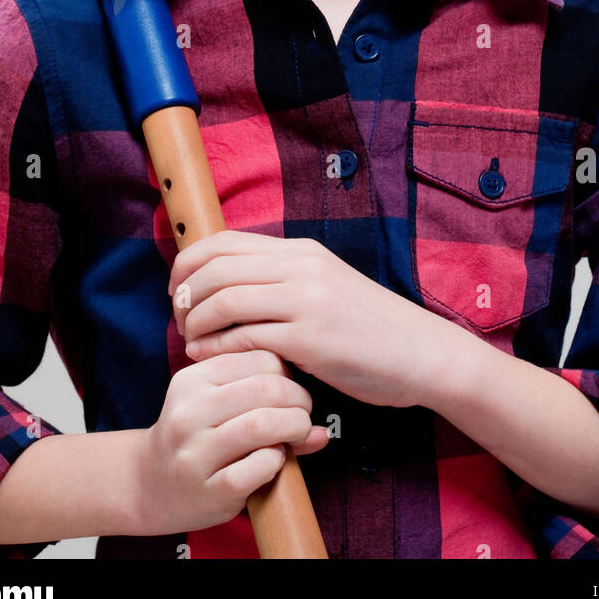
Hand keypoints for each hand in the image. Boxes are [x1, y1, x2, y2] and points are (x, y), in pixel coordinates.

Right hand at [131, 349, 330, 537]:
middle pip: (265, 389)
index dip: (288, 374)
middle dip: (299, 401)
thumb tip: (324, 430)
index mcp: (192, 380)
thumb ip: (262, 401)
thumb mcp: (213, 406)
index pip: (258, 359)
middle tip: (303, 415)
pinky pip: (259, 466)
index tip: (293, 391)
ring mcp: (196, 452)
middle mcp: (189, 412)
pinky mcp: (209, 489)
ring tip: (297, 435)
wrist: (149, 484)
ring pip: (262, 425)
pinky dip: (278, 460)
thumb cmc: (194, 438)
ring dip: (295, 428)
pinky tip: (275, 460)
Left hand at [168, 230, 448, 408]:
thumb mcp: (324, 285)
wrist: (420, 352)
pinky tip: (208, 357)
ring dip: (195, 322)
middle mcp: (300, 268)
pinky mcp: (310, 339)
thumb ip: (283, 279)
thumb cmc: (368, 327)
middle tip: (178, 318)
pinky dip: (216, 347)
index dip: (189, 263)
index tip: (178, 289)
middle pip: (217, 267)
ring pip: (225, 299)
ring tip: (190, 341)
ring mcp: (305, 301)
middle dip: (185, 294)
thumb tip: (230, 283)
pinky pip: (245, 337)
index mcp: (301, 251)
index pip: (224, 242)